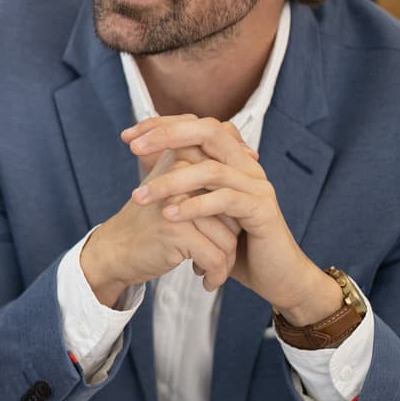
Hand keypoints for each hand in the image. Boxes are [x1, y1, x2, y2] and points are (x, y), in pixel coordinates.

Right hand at [80, 144, 241, 302]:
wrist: (113, 252)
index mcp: (182, 158)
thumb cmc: (148, 223)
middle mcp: (180, 176)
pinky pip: (216, 256)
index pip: (230, 183)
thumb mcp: (173, 185)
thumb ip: (204, 167)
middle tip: (218, 255)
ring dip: (225, 261)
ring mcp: (178, 203)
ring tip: (211, 269)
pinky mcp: (177, 231)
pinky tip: (206, 280)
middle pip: (234, 212)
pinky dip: (216, 274)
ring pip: (229, 237)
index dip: (234, 211)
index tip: (223, 232)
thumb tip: (246, 149)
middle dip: (232, 239)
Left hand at [124, 115, 340, 321]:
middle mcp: (246, 166)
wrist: (273, 275)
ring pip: (211, 169)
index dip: (162, 126)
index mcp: (231, 160)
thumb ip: (182, 185)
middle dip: (168, 135)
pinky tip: (167, 214)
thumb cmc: (233, 242)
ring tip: (138, 196)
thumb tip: (146, 163)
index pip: (197, 126)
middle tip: (132, 147)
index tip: (127, 137)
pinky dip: (194, 206)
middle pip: (208, 132)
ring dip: (170, 181)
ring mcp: (257, 186)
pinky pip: (225, 200)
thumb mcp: (200, 209)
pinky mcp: (261, 209)